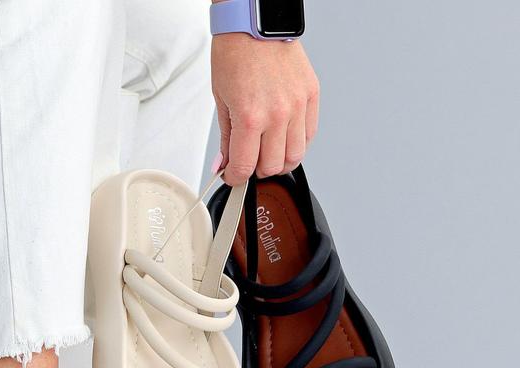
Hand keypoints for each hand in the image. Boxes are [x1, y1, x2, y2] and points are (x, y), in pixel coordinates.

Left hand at [211, 34, 319, 184]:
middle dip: (256, 170)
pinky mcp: (311, 96)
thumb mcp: (221, 101)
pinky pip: (309, 135)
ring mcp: (298, 106)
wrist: (255, 23)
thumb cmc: (236, 54)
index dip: (235, 178)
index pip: (245, 168)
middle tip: (248, 161)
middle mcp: (278, 114)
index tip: (232, 177)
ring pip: (294, 157)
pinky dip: (296, 143)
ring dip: (279, 161)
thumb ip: (227, 138)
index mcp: (250, 117)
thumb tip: (225, 163)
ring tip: (267, 151)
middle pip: (272, 167)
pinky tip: (282, 136)